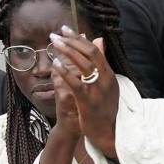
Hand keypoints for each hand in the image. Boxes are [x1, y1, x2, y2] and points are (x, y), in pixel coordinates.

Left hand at [50, 27, 119, 157]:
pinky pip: (76, 84)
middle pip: (89, 54)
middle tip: (56, 34)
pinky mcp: (88, 102)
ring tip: (54, 43)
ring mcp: (97, 90)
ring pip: (83, 65)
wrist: (108, 132)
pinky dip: (66, 72)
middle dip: (71, 42)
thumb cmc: (104, 107)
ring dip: (67, 52)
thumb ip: (102, 61)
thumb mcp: (106, 83)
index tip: (66, 30)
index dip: (79, 39)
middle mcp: (105, 79)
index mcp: (109, 74)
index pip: (95, 50)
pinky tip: (56, 64)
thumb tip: (99, 40)